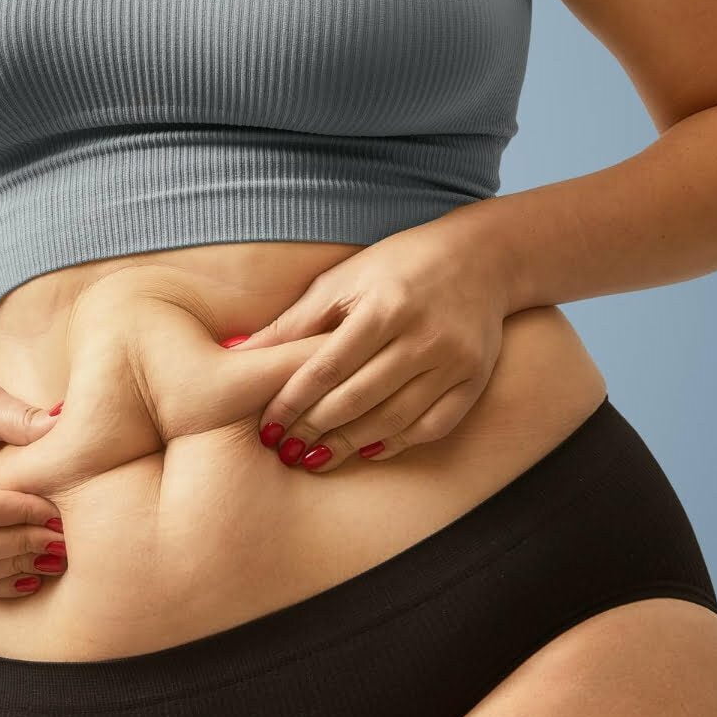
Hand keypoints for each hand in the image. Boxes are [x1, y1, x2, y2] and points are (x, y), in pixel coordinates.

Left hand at [226, 212, 512, 471]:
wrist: (483, 257)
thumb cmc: (397, 266)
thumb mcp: (342, 282)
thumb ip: (292, 323)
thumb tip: (232, 353)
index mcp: (385, 305)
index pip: (327, 367)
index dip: (293, 402)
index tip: (267, 428)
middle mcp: (423, 335)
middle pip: (358, 398)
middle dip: (315, 429)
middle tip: (285, 450)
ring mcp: (454, 360)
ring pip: (394, 419)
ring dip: (350, 445)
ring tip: (315, 458)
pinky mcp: (476, 378)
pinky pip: (435, 426)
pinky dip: (398, 442)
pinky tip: (367, 450)